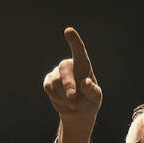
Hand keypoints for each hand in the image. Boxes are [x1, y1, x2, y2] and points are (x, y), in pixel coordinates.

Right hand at [42, 27, 101, 142]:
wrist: (78, 111)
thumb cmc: (90, 100)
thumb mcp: (95, 97)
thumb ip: (91, 90)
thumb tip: (85, 82)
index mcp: (83, 65)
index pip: (79, 50)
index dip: (74, 41)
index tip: (68, 30)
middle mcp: (69, 65)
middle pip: (64, 69)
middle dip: (68, 85)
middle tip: (73, 98)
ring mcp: (57, 73)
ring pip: (55, 81)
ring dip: (63, 95)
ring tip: (72, 104)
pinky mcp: (48, 81)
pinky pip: (48, 87)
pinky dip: (56, 97)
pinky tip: (63, 101)